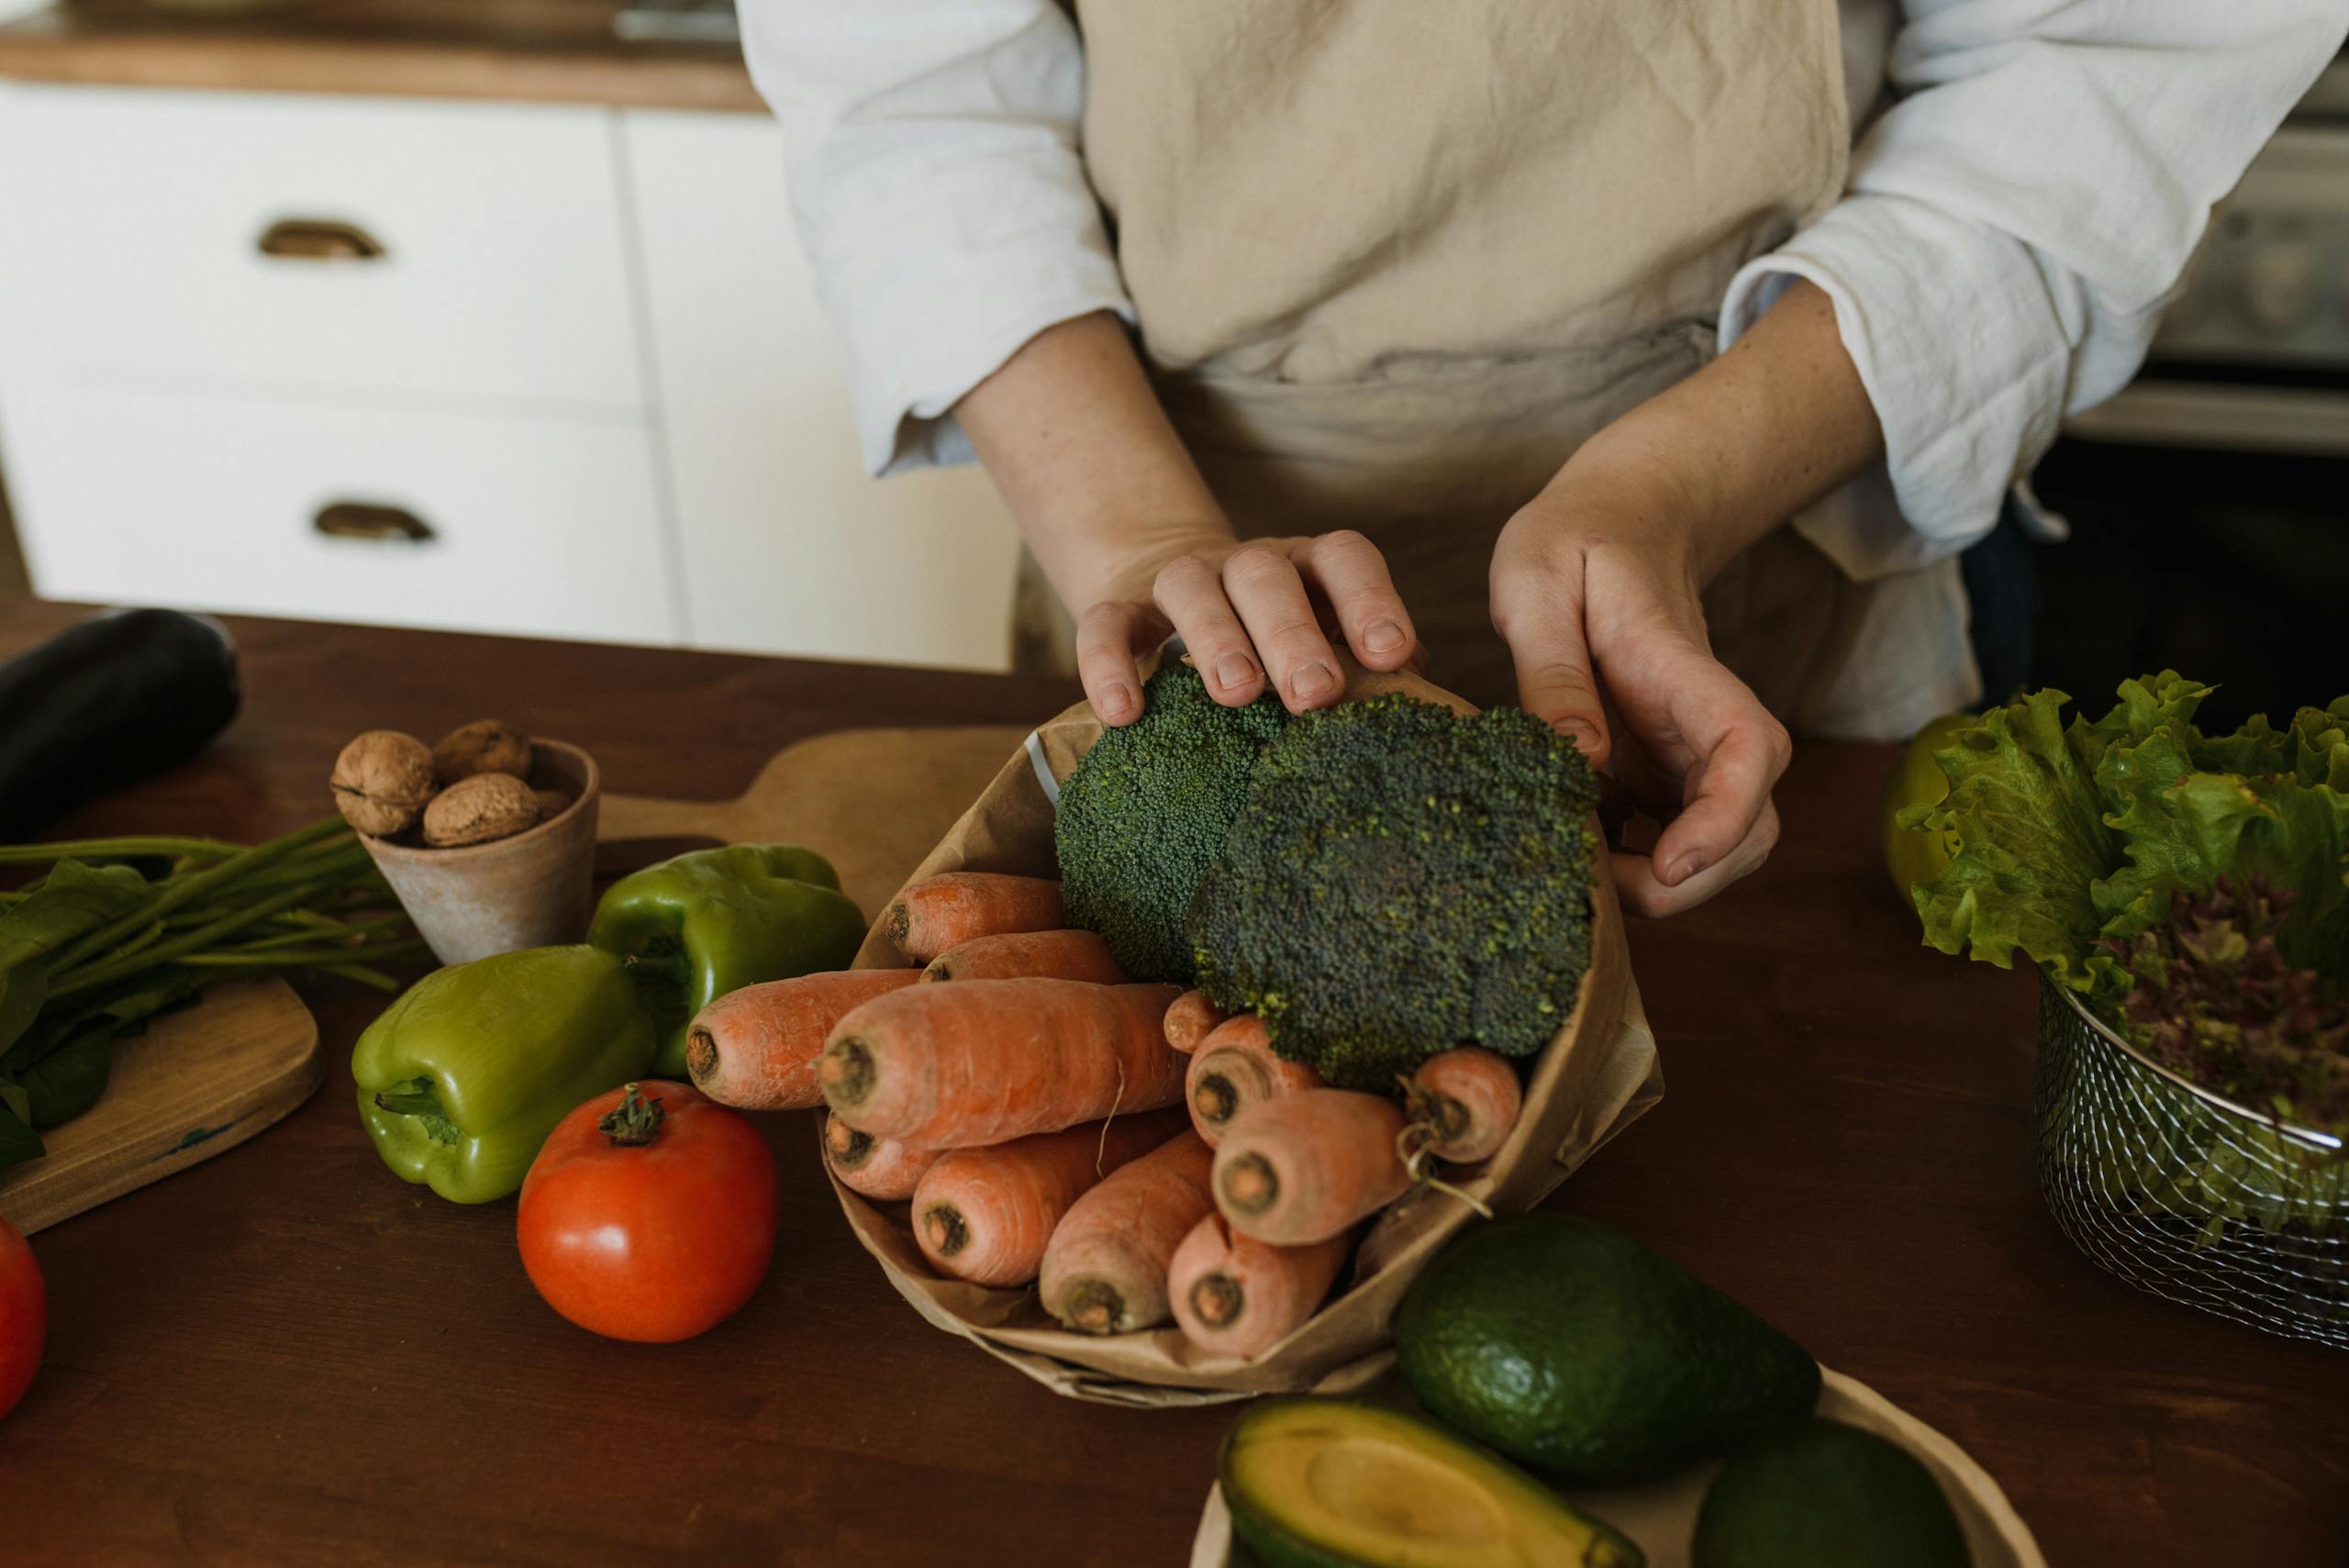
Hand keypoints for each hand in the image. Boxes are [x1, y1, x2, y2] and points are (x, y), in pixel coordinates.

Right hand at [1076, 531, 1421, 725]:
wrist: (1176, 599)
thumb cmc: (1280, 642)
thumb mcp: (1327, 646)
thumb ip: (1366, 669)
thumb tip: (1417, 708)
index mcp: (1309, 567)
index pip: (1344, 559)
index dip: (1371, 600)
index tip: (1393, 654)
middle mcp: (1248, 563)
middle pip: (1267, 574)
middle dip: (1292, 632)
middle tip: (1314, 695)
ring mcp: (1182, 579)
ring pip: (1191, 585)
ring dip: (1216, 636)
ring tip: (1236, 694)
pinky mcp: (1122, 606)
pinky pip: (1106, 622)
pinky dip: (1108, 662)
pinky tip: (1125, 715)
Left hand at [1490, 464, 1791, 917]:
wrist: (1618, 519)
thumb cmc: (1575, 541)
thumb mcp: (1536, 581)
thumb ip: (1552, 668)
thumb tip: (1579, 758)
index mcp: (1682, 669)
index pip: (1747, 750)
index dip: (1723, 820)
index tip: (1667, 864)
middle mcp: (1704, 720)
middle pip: (1752, 825)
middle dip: (1689, 882)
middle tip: (1593, 886)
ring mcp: (1688, 750)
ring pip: (1723, 845)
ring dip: (1664, 885)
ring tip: (1577, 869)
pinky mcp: (1662, 768)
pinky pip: (1674, 837)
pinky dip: (1636, 866)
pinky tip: (1575, 846)